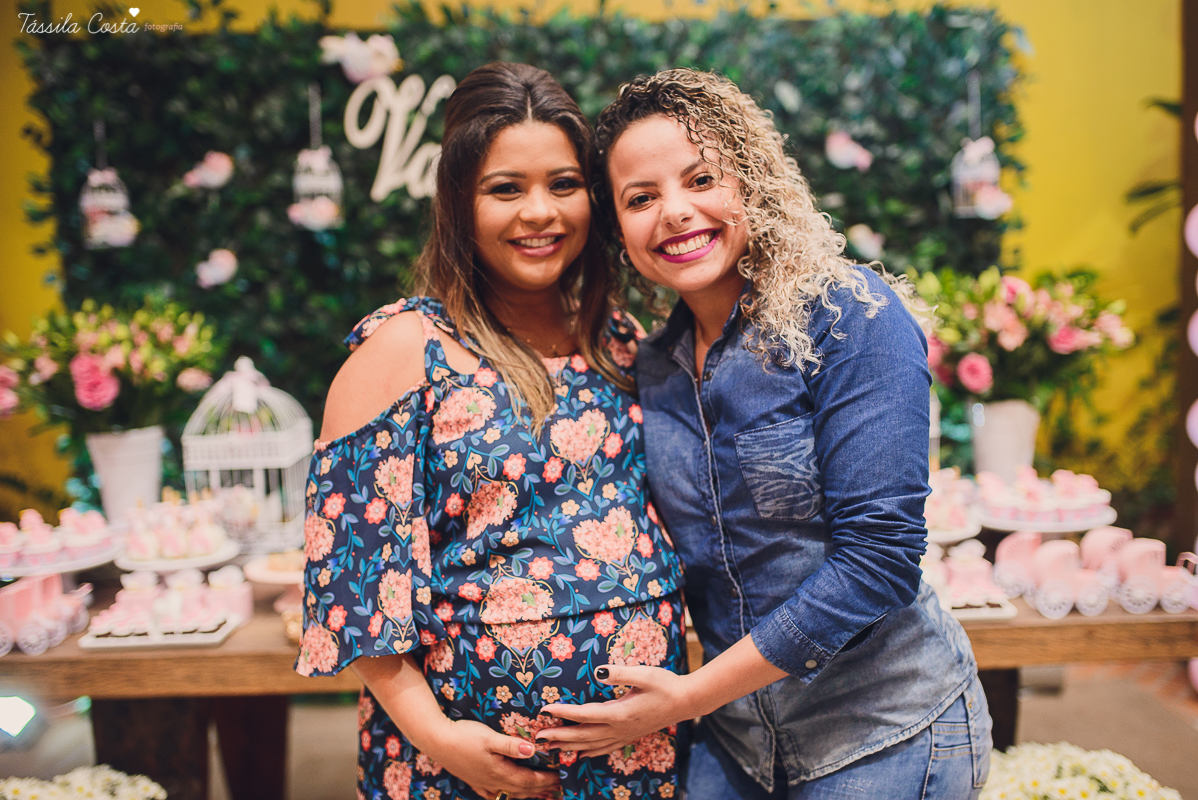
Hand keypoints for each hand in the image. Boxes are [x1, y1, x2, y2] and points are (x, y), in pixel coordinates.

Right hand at [426, 718, 560, 799]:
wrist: (436, 741)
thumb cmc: (464, 736)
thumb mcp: (490, 737)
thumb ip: (512, 745)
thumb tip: (534, 750)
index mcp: (499, 771)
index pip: (529, 781)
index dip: (546, 780)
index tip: (560, 777)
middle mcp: (492, 781)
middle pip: (522, 789)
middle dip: (541, 788)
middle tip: (557, 786)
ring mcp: (482, 782)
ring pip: (509, 792)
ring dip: (526, 792)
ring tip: (539, 792)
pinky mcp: (473, 780)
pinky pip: (493, 792)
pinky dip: (505, 794)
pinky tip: (504, 793)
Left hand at [538, 664, 692, 756]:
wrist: (686, 702)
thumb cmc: (665, 684)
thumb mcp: (643, 674)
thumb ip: (620, 673)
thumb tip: (599, 672)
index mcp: (619, 713)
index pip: (584, 715)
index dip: (563, 713)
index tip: (545, 709)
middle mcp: (619, 728)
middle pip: (582, 735)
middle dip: (558, 737)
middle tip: (537, 738)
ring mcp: (624, 734)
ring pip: (591, 745)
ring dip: (569, 747)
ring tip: (551, 748)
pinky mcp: (629, 736)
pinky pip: (604, 748)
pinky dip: (590, 752)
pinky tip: (581, 755)